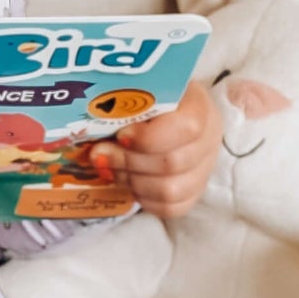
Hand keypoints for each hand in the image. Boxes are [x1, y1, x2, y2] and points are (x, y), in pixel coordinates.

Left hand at [92, 82, 219, 219]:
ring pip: (171, 190)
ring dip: (133, 181)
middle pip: (173, 163)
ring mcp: (204, 167)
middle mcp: (208, 137)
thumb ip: (121, 102)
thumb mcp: (137, 90)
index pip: (187, 127)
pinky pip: (171, 208)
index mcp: (198, 105)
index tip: (121, 136)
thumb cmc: (146, 97)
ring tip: (112, 168)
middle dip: (129, 162)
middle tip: (100, 154)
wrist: (163, 111)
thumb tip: (89, 124)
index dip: (150, 138)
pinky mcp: (195, 191)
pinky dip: (144, 199)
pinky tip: (129, 182)